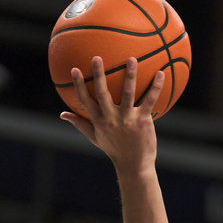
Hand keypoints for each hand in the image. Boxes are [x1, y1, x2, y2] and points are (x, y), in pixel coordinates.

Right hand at [59, 56, 162, 173]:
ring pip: (128, 93)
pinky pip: (149, 100)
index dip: (79, 85)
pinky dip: (155, 87)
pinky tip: (160, 73)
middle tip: (97, 57)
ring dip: (130, 75)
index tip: (75, 69)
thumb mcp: (95, 137)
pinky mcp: (143, 120)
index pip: (85, 100)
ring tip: (131, 59)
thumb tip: (63, 114)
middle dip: (98, 75)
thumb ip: (80, 123)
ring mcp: (128, 118)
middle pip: (102, 93)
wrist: (134, 165)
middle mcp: (111, 118)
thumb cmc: (114, 150)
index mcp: (99, 121)